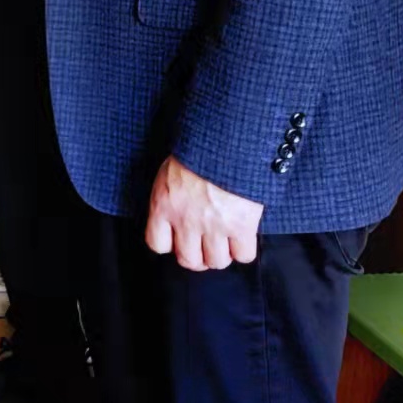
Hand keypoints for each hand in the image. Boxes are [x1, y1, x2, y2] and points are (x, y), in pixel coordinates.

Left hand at [145, 156, 263, 271]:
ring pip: (217, 261)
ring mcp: (214, 226)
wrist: (225, 140)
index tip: (179, 238)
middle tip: (206, 245)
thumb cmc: (197, 150)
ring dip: (222, 254)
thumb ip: (170, 197)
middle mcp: (186, 220)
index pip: (157, 244)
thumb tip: (175, 212)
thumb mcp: (170, 172)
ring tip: (226, 240)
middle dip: (199, 256)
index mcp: (164, 205)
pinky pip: (244, 255)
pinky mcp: (241, 226)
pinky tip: (243, 235)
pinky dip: (244, 249)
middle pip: (189, 260)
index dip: (170, 244)